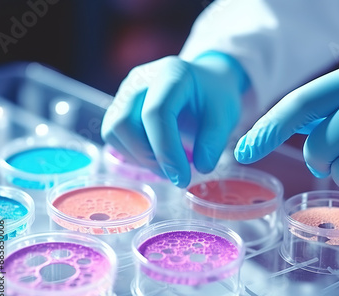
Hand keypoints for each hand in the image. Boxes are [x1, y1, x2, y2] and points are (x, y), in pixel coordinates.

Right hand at [101, 52, 247, 186]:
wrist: (204, 81)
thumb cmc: (213, 97)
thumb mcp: (225, 115)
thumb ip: (214, 141)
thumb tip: (201, 168)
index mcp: (171, 74)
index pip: (156, 113)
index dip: (166, 150)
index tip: (182, 177)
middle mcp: (141, 79)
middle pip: (124, 123)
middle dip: (148, 158)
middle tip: (175, 176)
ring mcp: (125, 91)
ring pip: (113, 131)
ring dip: (138, 158)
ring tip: (167, 168)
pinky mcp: (118, 105)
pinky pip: (113, 134)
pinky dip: (132, 154)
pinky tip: (156, 159)